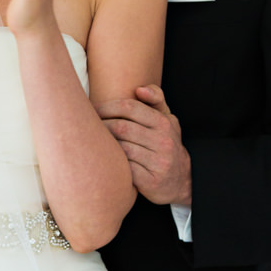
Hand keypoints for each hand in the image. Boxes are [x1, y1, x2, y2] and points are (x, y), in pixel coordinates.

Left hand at [97, 84, 191, 204]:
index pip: (130, 107)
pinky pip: (126, 169)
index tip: (93, 110)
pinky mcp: (151, 182)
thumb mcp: (166, 119)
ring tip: (94, 142)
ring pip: (122, 148)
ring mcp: (159, 162)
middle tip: (89, 126)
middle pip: (122, 127)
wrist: (181, 180)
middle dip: (102, 126)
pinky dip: (114, 164)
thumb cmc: (165, 143)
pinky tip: (106, 160)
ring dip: (105, 145)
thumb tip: (140, 88)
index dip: (107, 107)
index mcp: (164, 123)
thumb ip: (156, 99)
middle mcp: (164, 141)